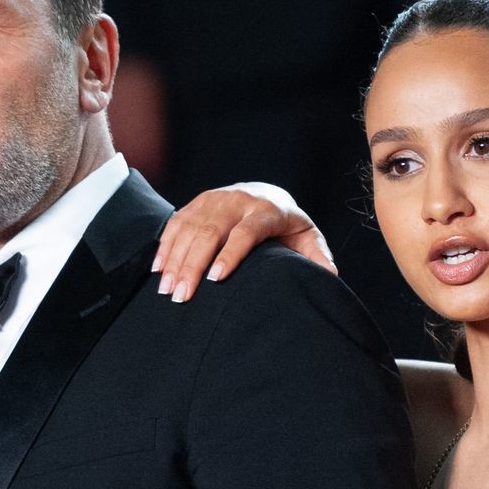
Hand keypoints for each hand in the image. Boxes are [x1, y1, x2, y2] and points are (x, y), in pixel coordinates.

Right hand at [153, 182, 336, 302]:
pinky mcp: (197, 202)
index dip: (230, 254)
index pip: (246, 232)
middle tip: (180, 295)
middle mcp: (238, 200)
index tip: (215, 279)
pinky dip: (165, 246)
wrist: (265, 192)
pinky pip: (176, 223)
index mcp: (267, 209)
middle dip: (192, 266)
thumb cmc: (286, 226)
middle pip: (210, 232)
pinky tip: (158, 269)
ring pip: (189, 229)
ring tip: (166, 289)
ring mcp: (214, 199)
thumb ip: (317, 256)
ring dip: (174, 260)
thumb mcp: (306, 237)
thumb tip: (329, 277)